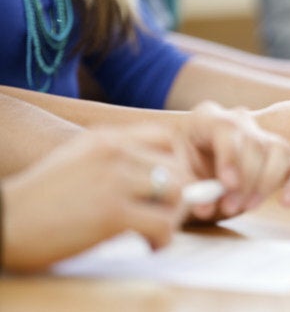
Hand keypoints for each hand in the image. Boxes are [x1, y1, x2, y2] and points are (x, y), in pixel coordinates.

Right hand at [3, 126, 191, 271]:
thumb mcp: (78, 161)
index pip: (166, 138)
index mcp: (105, 138)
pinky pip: (163, 224)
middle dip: (178, 196)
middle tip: (164, 217)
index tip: (166, 189)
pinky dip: (163, 239)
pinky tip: (148, 245)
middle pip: (177, 168)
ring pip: (176, 193)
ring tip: (155, 232)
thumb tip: (161, 181)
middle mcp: (114, 152)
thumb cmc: (41, 201)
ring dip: (173, 217)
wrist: (6, 222)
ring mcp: (113, 180)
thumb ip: (116, 163)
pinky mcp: (112, 212)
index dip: (176, 165)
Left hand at [178, 102, 289, 222]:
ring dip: (267, 183)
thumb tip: (205, 206)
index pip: (227, 128)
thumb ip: (188, 188)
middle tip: (230, 207)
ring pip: (279, 150)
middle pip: (255, 142)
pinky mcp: (280, 161)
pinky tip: (286, 203)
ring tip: (248, 207)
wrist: (189, 173)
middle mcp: (239, 122)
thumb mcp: (175, 174)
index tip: (227, 184)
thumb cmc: (181, 170)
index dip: (230, 155)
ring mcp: (262, 138)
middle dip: (246, 179)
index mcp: (207, 118)